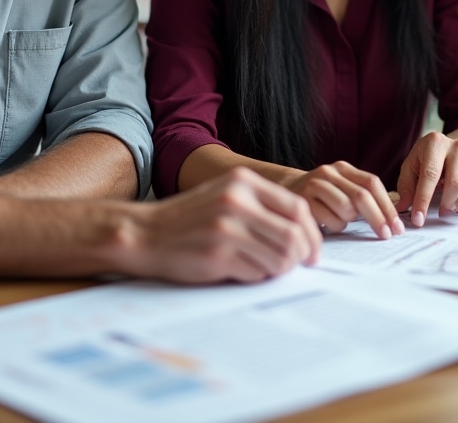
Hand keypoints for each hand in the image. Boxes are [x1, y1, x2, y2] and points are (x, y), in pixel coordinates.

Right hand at [125, 167, 321, 282]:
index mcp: (244, 181)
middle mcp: (237, 200)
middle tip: (295, 266)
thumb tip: (304, 234)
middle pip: (293, 235)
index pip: (298, 208)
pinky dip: (257, 277)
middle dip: (300, 256)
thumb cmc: (191, 218)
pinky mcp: (216, 255)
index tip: (312, 251)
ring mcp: (227, 228)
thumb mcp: (227, 194)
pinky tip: (243, 271)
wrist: (146, 233)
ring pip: (279, 258)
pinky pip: (256, 273)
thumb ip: (262, 205)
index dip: (311, 233)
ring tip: (266, 268)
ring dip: (279, 269)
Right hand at [285, 161, 404, 238]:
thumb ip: (361, 196)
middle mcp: (329, 172)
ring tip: (341, 222)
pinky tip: (328, 225)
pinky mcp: (303, 200)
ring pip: (346, 210)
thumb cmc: (321, 197)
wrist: (284, 192)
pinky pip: (330, 221)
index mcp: (343, 168)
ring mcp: (315, 184)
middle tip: (386, 235)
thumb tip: (392, 218)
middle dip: (378, 218)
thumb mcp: (341, 189)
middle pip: (362, 196)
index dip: (387, 206)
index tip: (397, 226)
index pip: (372, 183)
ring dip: (350, 223)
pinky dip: (335, 228)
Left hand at [395, 132, 457, 226]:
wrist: (448, 148)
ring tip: (450, 207)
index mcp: (435, 143)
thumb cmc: (425, 160)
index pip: (430, 174)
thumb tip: (402, 208)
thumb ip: (406, 186)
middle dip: (446, 204)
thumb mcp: (411, 166)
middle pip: (456, 183)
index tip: (418, 219)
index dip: (423, 199)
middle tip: (439, 213)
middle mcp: (457, 147)